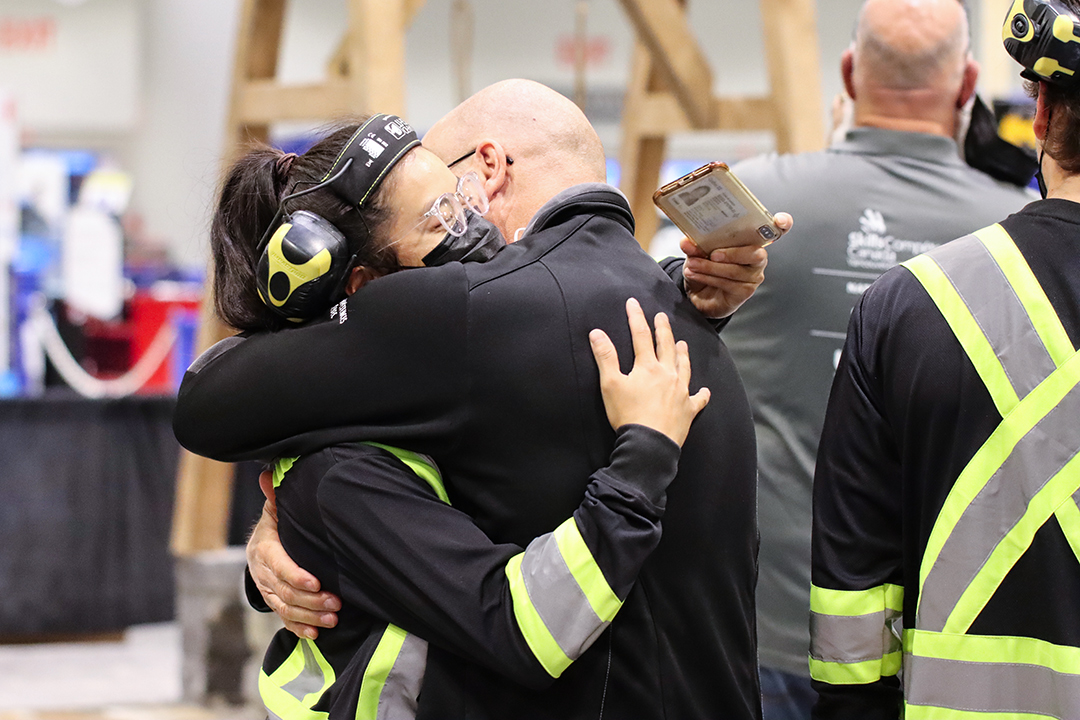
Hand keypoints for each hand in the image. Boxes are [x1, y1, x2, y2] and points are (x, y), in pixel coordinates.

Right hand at [248, 469, 340, 638]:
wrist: (258, 549)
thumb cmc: (275, 526)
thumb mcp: (274, 510)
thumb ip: (275, 497)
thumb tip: (268, 475)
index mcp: (264, 549)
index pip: (279, 565)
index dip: (296, 576)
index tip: (317, 583)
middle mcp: (263, 573)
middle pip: (285, 592)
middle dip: (311, 600)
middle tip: (336, 604)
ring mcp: (268, 591)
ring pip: (286, 608)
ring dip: (310, 616)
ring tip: (333, 619)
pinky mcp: (275, 603)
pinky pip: (284, 619)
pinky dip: (299, 628)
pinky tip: (316, 634)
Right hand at [589, 298, 710, 445]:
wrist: (649, 444)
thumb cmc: (628, 414)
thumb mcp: (610, 384)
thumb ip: (605, 357)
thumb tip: (596, 333)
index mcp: (647, 367)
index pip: (641, 336)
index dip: (636, 317)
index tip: (634, 303)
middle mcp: (668, 374)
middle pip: (666, 346)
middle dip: (663, 330)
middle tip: (662, 317)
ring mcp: (681, 392)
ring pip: (684, 367)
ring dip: (682, 354)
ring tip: (683, 344)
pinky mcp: (688, 410)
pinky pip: (698, 399)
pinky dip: (701, 394)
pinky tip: (704, 390)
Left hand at [682, 211, 791, 317]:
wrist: (699, 293)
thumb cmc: (706, 266)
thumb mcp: (698, 252)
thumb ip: (695, 246)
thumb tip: (686, 242)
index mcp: (751, 240)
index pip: (775, 230)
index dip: (782, 224)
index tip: (782, 220)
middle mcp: (757, 257)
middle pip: (754, 253)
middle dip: (732, 253)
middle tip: (712, 254)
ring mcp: (753, 276)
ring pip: (735, 270)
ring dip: (710, 268)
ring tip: (692, 265)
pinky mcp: (745, 292)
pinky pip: (728, 284)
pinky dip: (708, 278)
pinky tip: (695, 274)